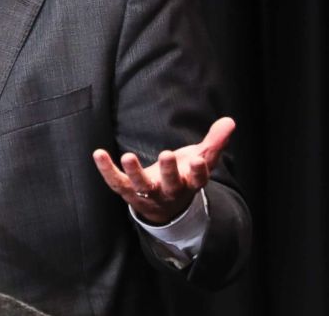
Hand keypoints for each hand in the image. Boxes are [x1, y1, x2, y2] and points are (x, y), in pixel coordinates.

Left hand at [92, 117, 234, 224]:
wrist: (164, 206)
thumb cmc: (183, 176)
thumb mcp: (201, 159)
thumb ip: (215, 141)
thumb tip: (230, 121)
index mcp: (190, 183)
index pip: (198, 180)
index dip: (198, 171)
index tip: (198, 159)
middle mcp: (169, 191)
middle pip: (171, 184)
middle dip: (169, 170)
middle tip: (166, 154)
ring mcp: (147, 193)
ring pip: (141, 186)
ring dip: (134, 171)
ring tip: (128, 156)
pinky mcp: (128, 191)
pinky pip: (115, 182)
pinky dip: (106, 170)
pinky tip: (98, 153)